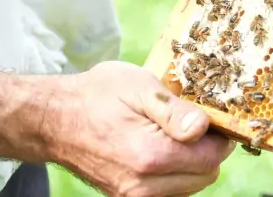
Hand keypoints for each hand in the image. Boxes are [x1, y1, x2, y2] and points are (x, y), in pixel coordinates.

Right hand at [42, 62, 233, 196]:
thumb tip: (203, 127)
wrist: (53, 119)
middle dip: (206, 150)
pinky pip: (169, 192)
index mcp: (151, 156)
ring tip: (172, 135)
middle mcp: (143, 186)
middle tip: (190, 123)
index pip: (212, 158)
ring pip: (190, 188)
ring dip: (191, 164)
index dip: (219, 135)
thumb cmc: (96, 96)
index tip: (209, 116)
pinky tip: (162, 151)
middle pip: (206, 176)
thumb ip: (174, 111)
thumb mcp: (138, 87)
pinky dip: (175, 175)